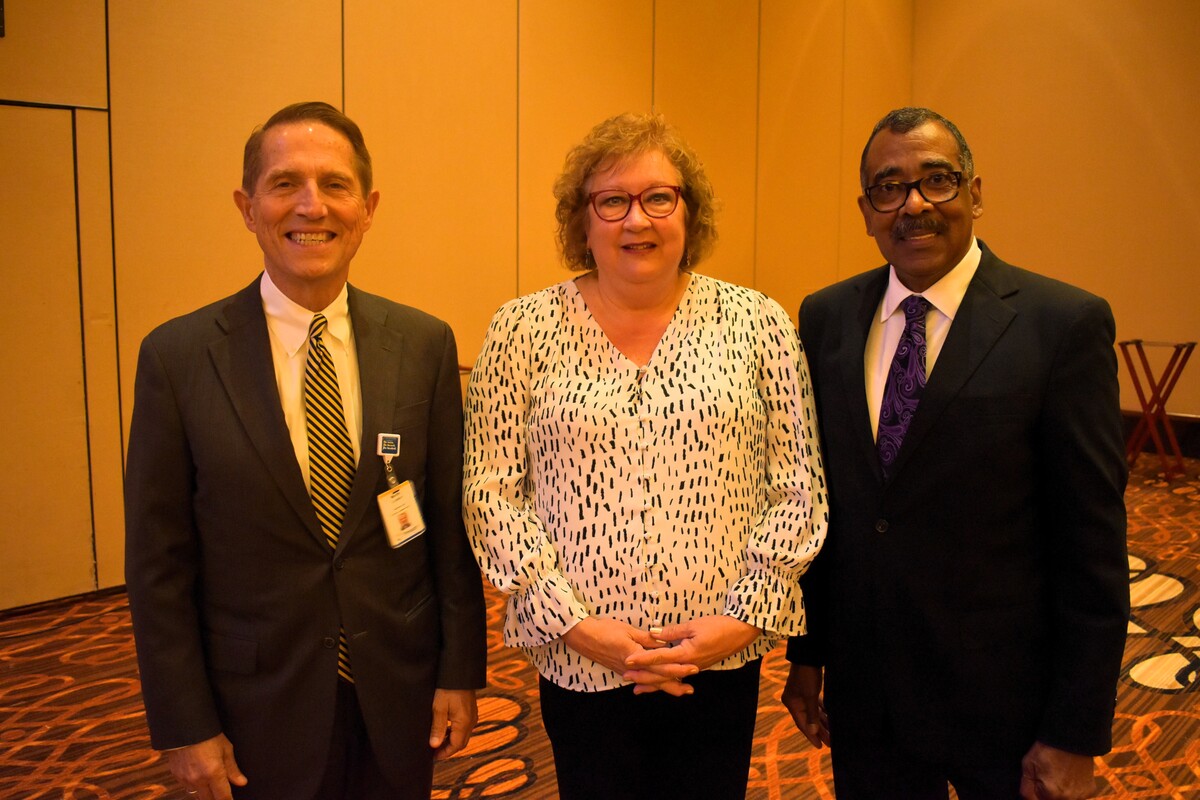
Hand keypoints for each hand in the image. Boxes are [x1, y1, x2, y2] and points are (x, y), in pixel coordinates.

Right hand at [165, 733, 247, 799]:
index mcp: (213, 773)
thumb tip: (242, 783)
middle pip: (208, 799)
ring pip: (197, 794)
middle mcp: (198, 779)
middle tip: (222, 794)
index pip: (223, 797)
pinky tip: (199, 777)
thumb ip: (233, 769)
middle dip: (216, 798)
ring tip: (211, 786)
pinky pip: (187, 787)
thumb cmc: (208, 735)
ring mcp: (186, 779)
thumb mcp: (226, 749)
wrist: (184, 727)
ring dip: (205, 793)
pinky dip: (194, 785)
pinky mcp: (176, 776)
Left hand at [429, 688, 477, 760]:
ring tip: (437, 741)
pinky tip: (445, 729)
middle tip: (434, 752)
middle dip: (448, 749)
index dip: (445, 753)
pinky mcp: (471, 711)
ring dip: (451, 741)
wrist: (459, 672)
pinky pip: (464, 727)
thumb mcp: (439, 708)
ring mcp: (473, 716)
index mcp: (464, 723)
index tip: (433, 757)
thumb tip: (434, 745)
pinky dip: (455, 732)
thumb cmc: (447, 688)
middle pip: (461, 743)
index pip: (456, 746)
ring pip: (463, 735)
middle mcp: (471, 721)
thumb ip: (437, 728)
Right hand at [562, 617, 694, 696]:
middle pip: (657, 679)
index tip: (692, 669)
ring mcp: (626, 671)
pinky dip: (651, 684)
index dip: (677, 668)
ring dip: (664, 687)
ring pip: (649, 682)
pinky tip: (657, 686)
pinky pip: (640, 680)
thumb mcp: (628, 630)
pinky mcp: (621, 670)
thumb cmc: (605, 630)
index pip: (661, 665)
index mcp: (636, 656)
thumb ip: (647, 639)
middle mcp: (632, 668)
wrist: (583, 637)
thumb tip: (665, 643)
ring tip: (680, 691)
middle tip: (690, 689)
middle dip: (674, 684)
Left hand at [621, 615, 759, 690]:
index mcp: (686, 654)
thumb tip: (652, 634)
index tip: (627, 660)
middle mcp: (689, 666)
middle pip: (662, 674)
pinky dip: (666, 680)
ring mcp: (694, 668)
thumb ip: (671, 631)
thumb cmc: (718, 626)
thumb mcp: (693, 625)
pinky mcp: (697, 666)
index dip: (642, 659)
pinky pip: (678, 676)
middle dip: (643, 676)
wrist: (740, 633)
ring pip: (670, 678)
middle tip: (626, 677)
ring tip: (637, 687)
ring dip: (653, 682)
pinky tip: (659, 683)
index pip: (659, 658)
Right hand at [780, 663, 828, 747]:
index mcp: (791, 703)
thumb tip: (813, 732)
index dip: (812, 736)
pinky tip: (830, 717)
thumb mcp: (810, 696)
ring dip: (822, 722)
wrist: (808, 655)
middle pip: (808, 720)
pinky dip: (822, 711)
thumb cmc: (807, 675)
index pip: (802, 724)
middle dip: (819, 731)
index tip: (820, 747)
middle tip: (831, 743)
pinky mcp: (808, 690)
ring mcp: (801, 695)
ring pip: (813, 713)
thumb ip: (812, 714)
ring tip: (832, 733)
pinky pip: (816, 705)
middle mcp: (795, 701)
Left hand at [1019, 741, 1096, 799]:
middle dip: (1045, 793)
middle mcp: (1067, 798)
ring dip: (1059, 793)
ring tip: (1057, 776)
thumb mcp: (1028, 765)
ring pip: (1064, 799)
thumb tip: (1025, 799)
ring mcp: (1080, 796)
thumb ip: (1026, 788)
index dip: (1033, 794)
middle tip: (1046, 776)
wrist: (1071, 738)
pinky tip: (1068, 777)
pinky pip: (1077, 796)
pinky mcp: (1089, 791)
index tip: (1035, 782)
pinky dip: (1072, 790)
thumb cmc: (1046, 749)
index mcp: (1051, 793)